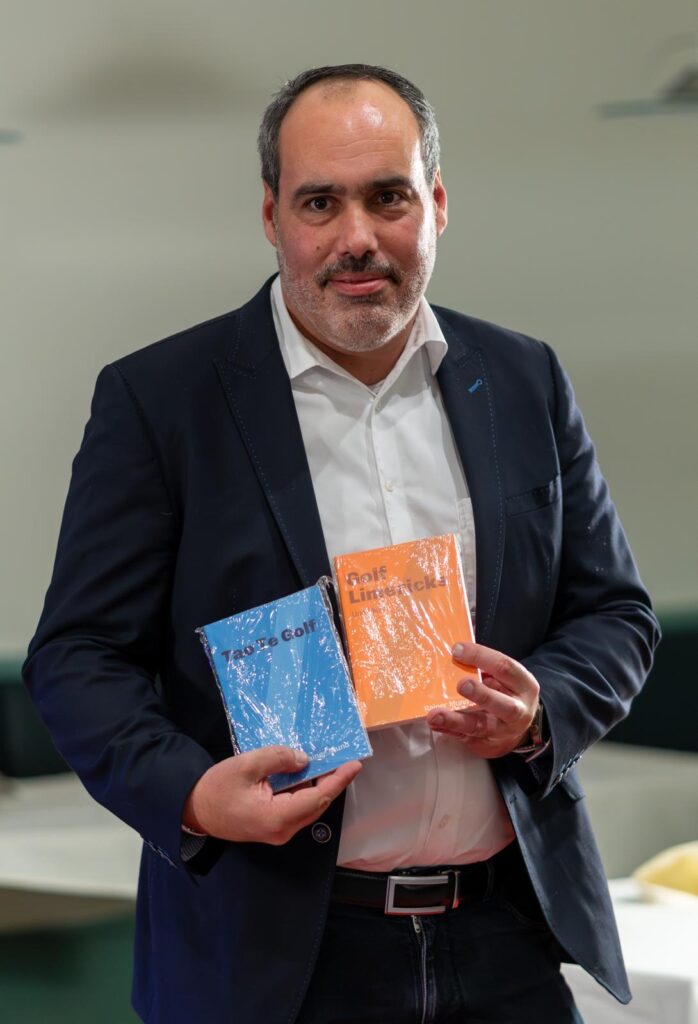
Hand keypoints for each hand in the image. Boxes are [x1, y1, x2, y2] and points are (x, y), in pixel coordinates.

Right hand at [182, 746, 361, 844]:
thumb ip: (278, 759)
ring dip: (320, 786)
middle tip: (345, 760)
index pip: (318, 797)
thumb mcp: (247, 765)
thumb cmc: (217, 788)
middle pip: (317, 805)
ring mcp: (278, 831)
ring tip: (330, 763)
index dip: (338, 780)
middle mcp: (282, 830)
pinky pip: (297, 808)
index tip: (354, 764)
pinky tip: (309, 774)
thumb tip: (304, 759)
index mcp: (277, 817)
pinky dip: (306, 791)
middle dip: (333, 782)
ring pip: (308, 807)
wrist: (194, 810)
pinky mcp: (273, 826)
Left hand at [426, 641, 539, 758]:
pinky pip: (464, 737)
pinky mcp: (485, 744)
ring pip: (480, 726)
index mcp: (524, 685)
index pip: (505, 667)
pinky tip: (434, 723)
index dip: (481, 657)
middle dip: (481, 694)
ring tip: (435, 714)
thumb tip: (456, 651)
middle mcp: (517, 711)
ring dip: (456, 720)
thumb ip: (486, 667)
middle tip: (461, 684)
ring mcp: (502, 731)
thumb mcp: (506, 678)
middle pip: (503, 704)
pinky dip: (447, 729)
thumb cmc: (507, 694)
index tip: (457, 649)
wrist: (518, 729)